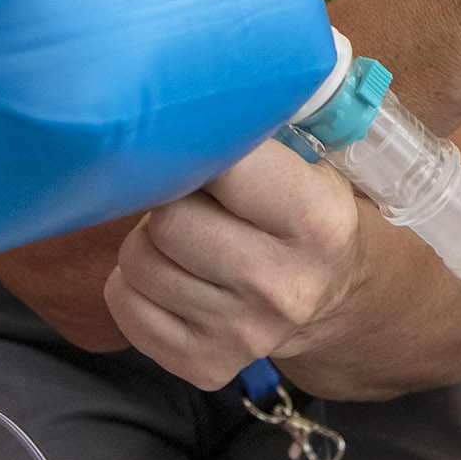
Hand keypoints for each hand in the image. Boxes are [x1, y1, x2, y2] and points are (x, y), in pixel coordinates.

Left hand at [103, 142, 361, 389]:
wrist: (336, 299)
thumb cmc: (306, 212)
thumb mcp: (313, 164)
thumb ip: (260, 132)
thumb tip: (179, 93)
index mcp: (316, 221)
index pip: (226, 164)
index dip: (198, 143)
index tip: (196, 136)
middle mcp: (282, 284)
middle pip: (169, 219)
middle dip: (170, 197)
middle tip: (191, 193)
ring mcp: (242, 333)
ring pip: (139, 260)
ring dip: (150, 239)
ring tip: (185, 234)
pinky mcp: (204, 366)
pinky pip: (125, 304)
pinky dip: (135, 284)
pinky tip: (173, 274)